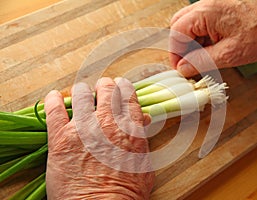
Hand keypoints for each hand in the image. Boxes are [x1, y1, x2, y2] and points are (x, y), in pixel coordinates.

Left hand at [44, 77, 153, 199]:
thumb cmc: (126, 193)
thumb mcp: (145, 165)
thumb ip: (142, 139)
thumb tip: (143, 120)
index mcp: (130, 127)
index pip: (127, 95)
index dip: (123, 87)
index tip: (120, 86)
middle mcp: (107, 122)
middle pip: (105, 90)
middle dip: (104, 86)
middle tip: (102, 88)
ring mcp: (82, 128)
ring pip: (81, 95)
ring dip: (82, 92)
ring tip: (81, 93)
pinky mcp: (59, 138)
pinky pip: (54, 109)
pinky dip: (54, 100)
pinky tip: (55, 97)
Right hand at [170, 0, 256, 76]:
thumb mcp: (228, 55)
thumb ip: (201, 61)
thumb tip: (183, 68)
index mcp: (207, 12)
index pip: (177, 32)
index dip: (175, 52)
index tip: (180, 67)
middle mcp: (208, 3)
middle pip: (179, 24)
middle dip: (180, 45)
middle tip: (187, 63)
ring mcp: (214, 4)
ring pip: (189, 22)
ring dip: (190, 41)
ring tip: (200, 57)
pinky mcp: (221, 8)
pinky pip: (201, 21)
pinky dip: (200, 36)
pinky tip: (209, 48)